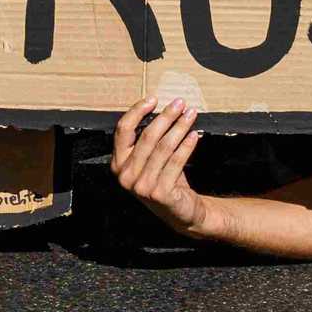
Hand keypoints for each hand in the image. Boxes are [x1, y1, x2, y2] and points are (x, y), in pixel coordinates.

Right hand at [112, 98, 207, 236]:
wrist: (179, 212)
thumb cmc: (164, 179)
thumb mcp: (148, 160)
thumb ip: (145, 140)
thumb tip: (159, 107)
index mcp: (118, 164)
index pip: (123, 130)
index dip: (137, 111)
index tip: (153, 99)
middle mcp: (126, 176)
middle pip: (147, 136)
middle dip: (166, 116)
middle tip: (179, 104)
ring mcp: (142, 186)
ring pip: (163, 147)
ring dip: (179, 127)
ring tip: (190, 115)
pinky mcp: (159, 193)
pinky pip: (176, 162)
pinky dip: (186, 146)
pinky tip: (194, 135)